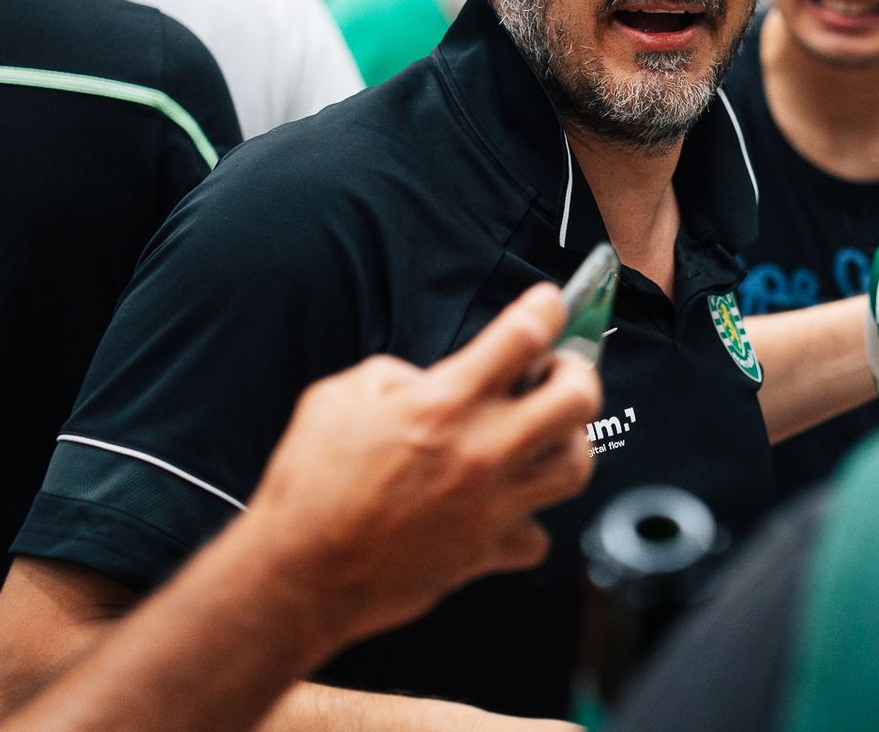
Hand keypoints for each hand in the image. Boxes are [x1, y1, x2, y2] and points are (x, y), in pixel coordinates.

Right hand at [238, 284, 602, 648]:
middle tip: (559, 371)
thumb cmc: (309, 487)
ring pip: (577, 464)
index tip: (551, 303)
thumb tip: (426, 380)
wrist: (299, 574)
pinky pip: (537, 535)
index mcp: (444, 403)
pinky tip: (505, 506)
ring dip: (569, 442)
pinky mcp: (488, 552)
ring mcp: (492, 504)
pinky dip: (528, 520)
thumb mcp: (337, 398)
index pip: (523, 336)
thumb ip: (393, 375)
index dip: (547, 308)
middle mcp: (481, 450)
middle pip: (579, 398)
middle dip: (579, 372)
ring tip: (547, 434)